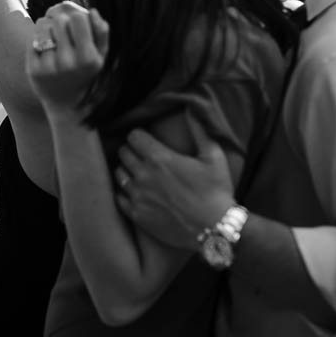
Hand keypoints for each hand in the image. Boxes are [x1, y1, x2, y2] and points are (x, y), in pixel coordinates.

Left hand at [27, 1, 108, 116]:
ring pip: (43, 25)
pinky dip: (37, 38)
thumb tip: (94, 12)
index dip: (77, 18)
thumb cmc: (85, 74)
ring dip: (48, 26)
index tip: (77, 26)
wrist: (66, 103)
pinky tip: (45, 49)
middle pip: (60, 20)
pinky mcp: (33, 69)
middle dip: (62, 22)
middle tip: (64, 33)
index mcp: (88, 57)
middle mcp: (68, 62)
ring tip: (54, 38)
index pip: (78, 18)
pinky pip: (32, 39)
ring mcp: (48, 66)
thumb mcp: (101, 56)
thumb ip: (102, 33)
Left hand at [114, 116, 235, 249]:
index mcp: (159, 158)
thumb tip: (191, 108)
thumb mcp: (213, 156)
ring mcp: (138, 196)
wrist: (215, 228)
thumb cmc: (216, 190)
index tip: (144, 138)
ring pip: (119, 174)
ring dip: (125, 170)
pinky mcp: (137, 215)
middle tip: (140, 154)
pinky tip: (133, 191)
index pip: (134, 136)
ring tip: (135, 172)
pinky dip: (123, 192)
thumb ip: (199, 130)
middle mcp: (144, 175)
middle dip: (130, 150)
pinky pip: (119, 198)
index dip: (138, 135)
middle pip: (123, 153)